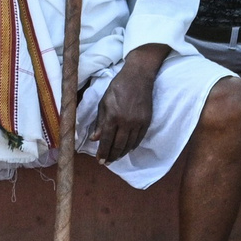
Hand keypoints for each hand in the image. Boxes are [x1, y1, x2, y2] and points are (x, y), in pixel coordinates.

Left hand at [87, 47, 165, 161]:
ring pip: (129, 144)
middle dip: (112, 156)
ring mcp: (137, 122)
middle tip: (107, 163)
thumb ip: (100, 122)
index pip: (106, 140)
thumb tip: (95, 138)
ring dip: (122, 153)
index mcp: (112, 116)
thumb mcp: (104, 102)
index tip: (100, 161)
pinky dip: (133, 146)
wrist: (138, 77)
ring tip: (116, 158)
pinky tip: (128, 149)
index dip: (103, 152)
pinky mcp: (146, 121)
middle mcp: (126, 122)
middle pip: (118, 145)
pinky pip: (139, 139)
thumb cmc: (117, 87)